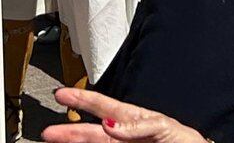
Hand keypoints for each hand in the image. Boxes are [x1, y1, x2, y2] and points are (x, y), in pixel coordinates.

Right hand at [40, 88, 208, 142]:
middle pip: (91, 132)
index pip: (102, 106)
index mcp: (133, 118)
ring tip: (56, 140)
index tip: (62, 95)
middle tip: (49, 131)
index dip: (81, 100)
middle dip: (69, 130)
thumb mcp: (164, 127)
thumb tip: (110, 124)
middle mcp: (123, 136)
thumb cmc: (184, 141)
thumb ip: (138, 126)